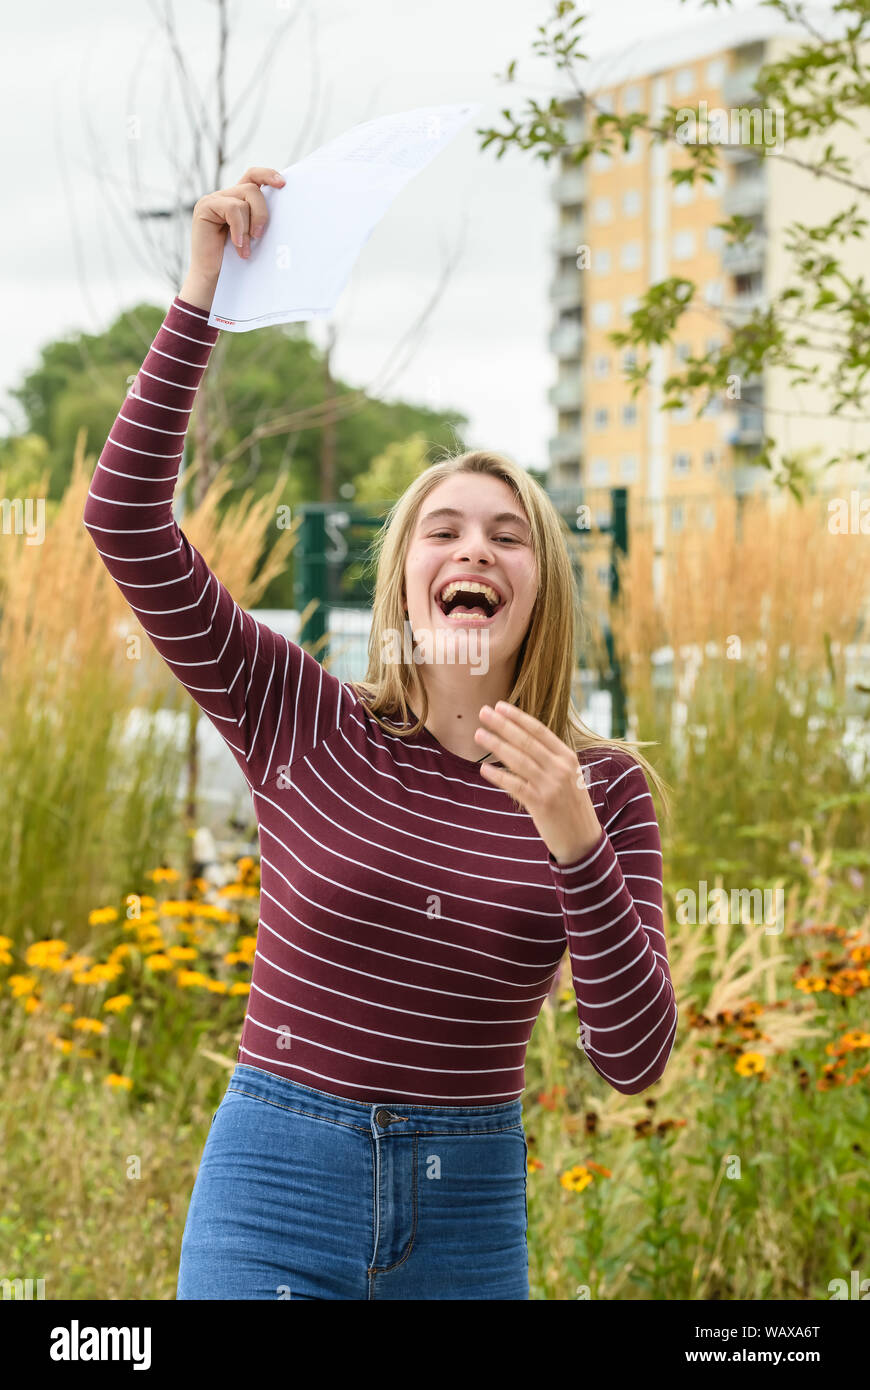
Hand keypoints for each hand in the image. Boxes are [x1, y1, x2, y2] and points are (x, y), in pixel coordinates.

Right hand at [180, 165, 285, 307]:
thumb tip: (285, 211)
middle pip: (253, 188)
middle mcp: (225, 197)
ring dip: (250, 225)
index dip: (268, 175)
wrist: (213, 281)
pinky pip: (232, 208)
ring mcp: (213, 200)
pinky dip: (239, 228)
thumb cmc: (235, 263)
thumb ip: (260, 220)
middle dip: (262, 212)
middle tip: (261, 236)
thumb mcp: (253, 238)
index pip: (253, 177)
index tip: (284, 184)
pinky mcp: (205, 207)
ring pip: (244, 198)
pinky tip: (238, 246)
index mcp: (237, 201)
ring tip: (246, 247)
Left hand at [474, 701, 603, 863]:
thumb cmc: (570, 805)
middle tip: (483, 712)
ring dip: (496, 745)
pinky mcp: (542, 804)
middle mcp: (561, 768)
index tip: (500, 706)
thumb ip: (548, 759)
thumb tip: (519, 740)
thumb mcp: (567, 776)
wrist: (583, 839)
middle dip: (503, 725)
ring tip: (478, 734)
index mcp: (567, 757)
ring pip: (518, 760)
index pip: (539, 730)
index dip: (518, 717)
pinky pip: (516, 786)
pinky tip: (484, 769)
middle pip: (526, 740)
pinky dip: (499, 776)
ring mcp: (551, 786)